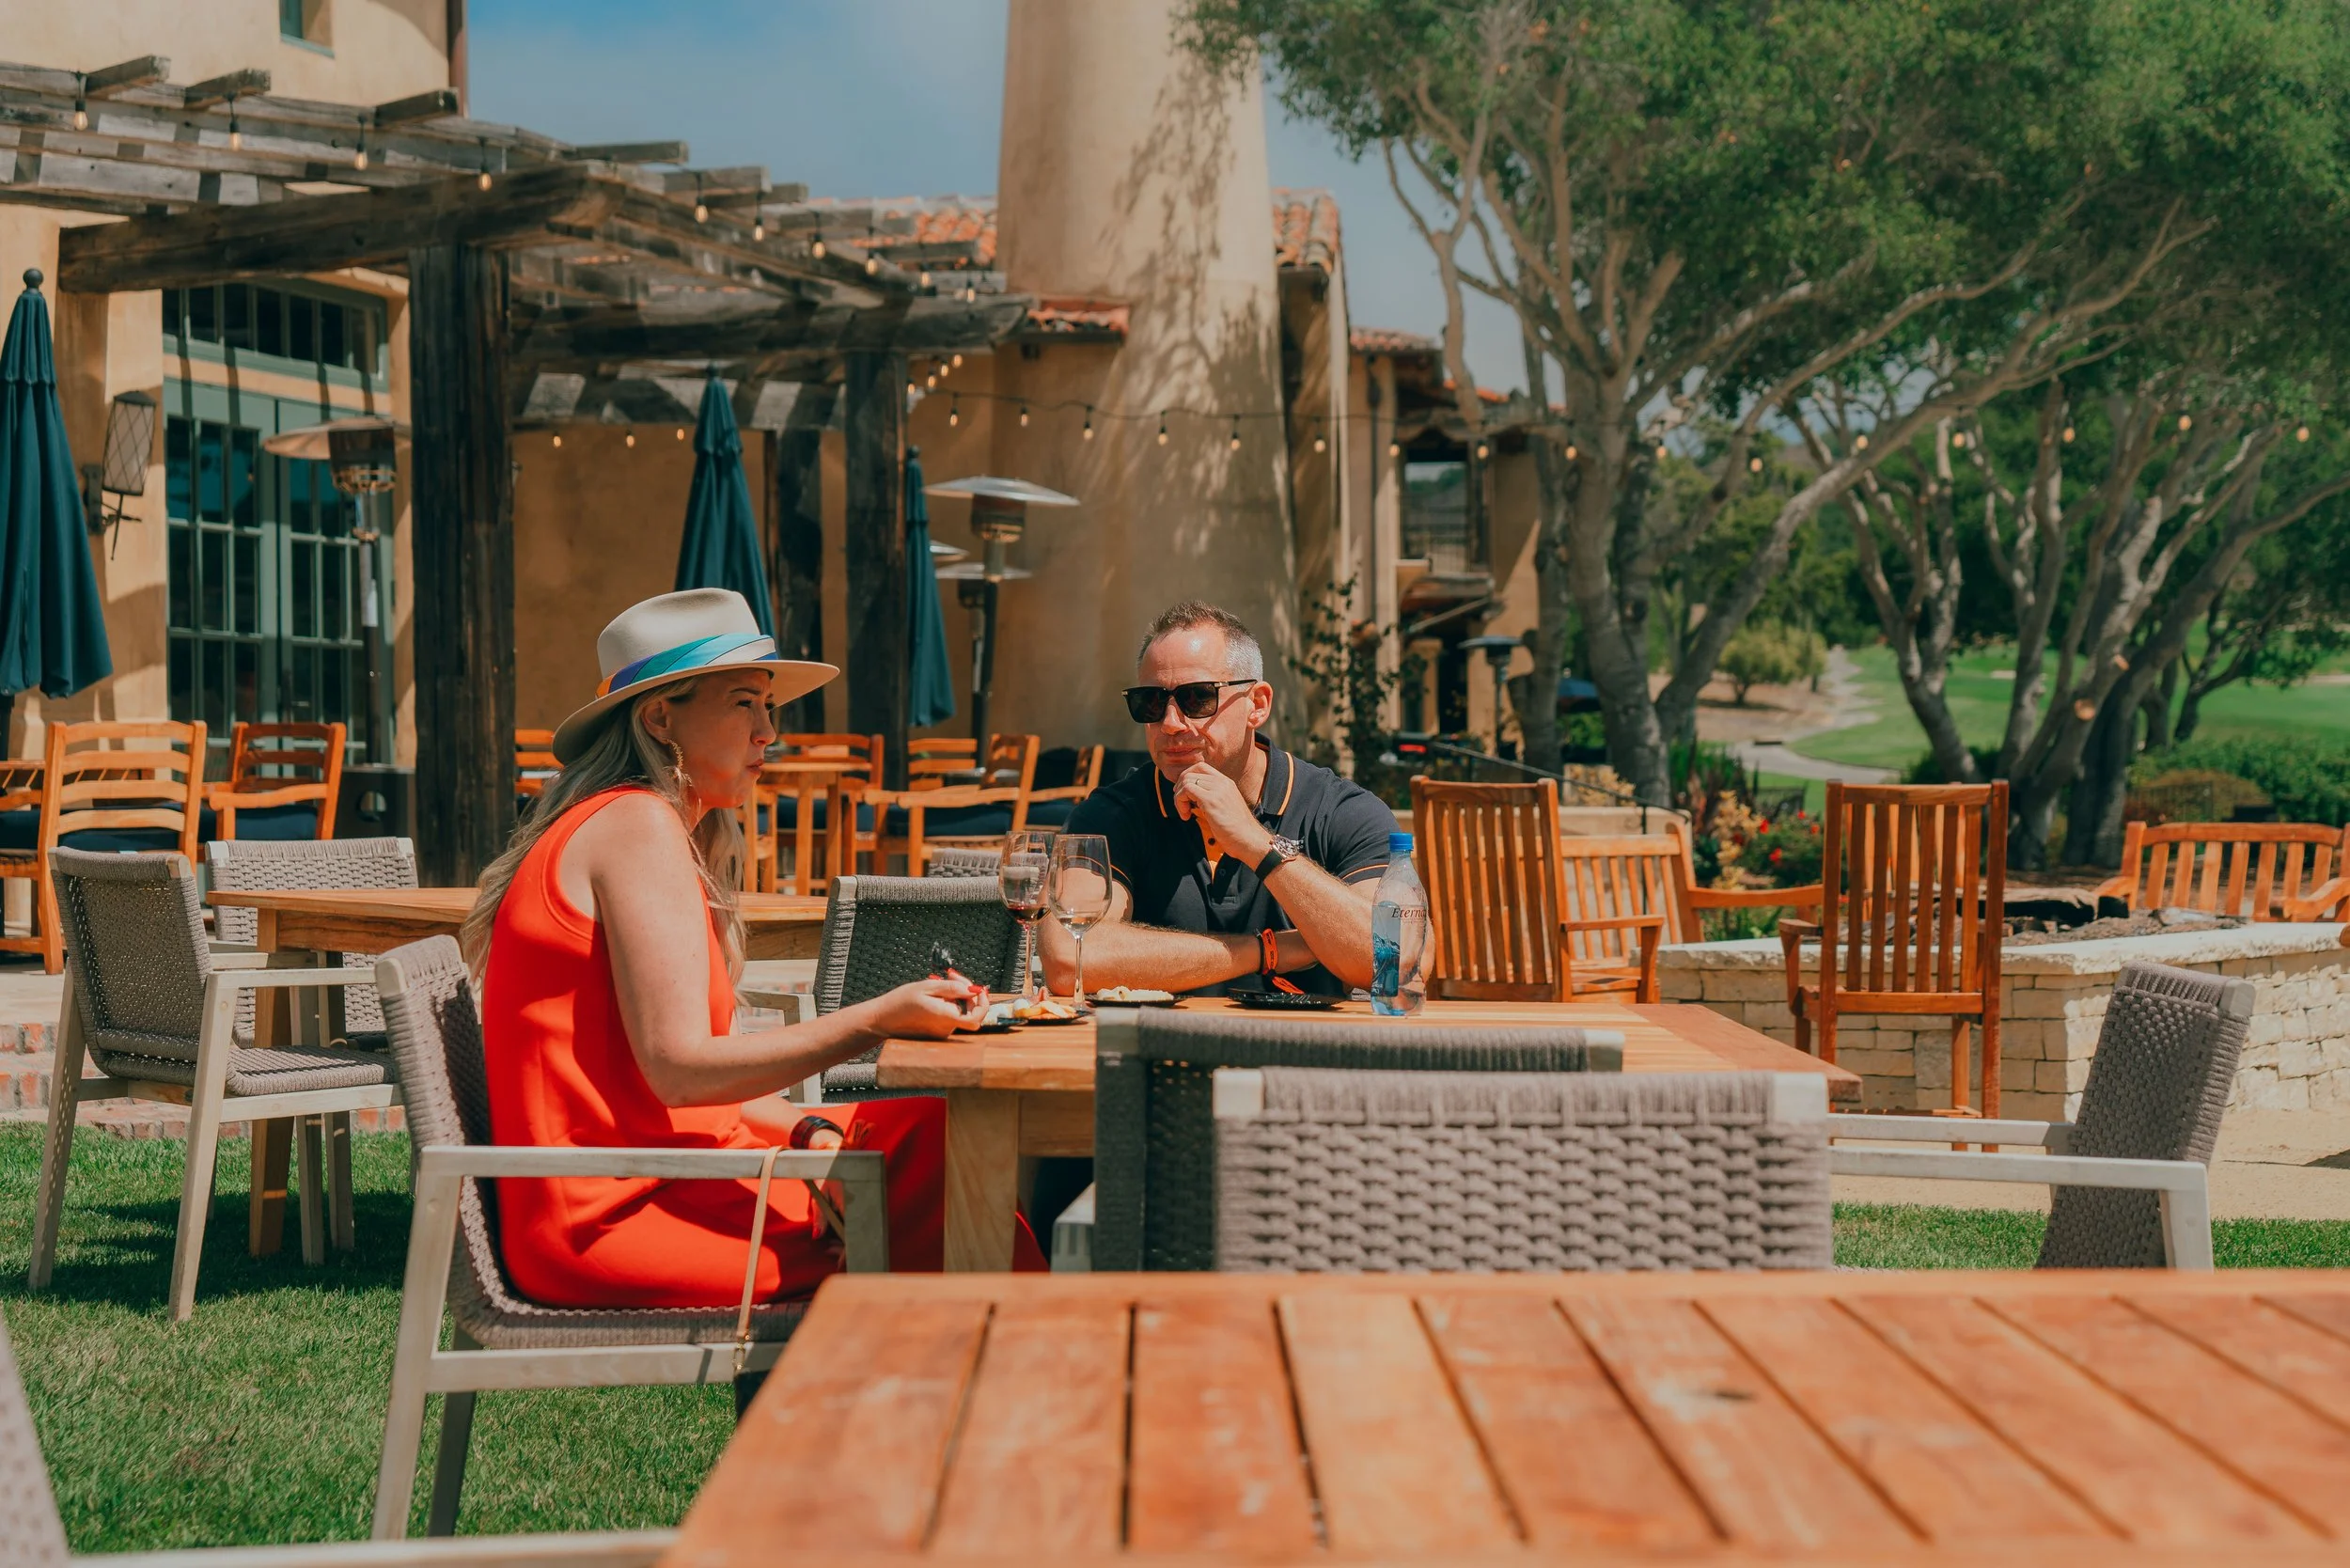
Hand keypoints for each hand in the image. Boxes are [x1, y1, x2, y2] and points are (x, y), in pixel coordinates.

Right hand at [866, 977, 986, 1039]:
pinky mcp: (937, 1031)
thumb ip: (952, 988)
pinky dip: (948, 1002)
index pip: (976, 1018)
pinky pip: (950, 1015)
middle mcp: (946, 1028)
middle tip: (951, 975)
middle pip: (969, 1010)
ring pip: (960, 1011)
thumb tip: (974, 990)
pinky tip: (934, 993)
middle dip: (966, 990)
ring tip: (939, 980)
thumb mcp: (926, 987)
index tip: (978, 989)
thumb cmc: (900, 1002)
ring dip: (955, 994)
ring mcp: (942, 1032)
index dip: (983, 1003)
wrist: (881, 1019)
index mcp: (944, 1017)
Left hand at [1173, 763, 1271, 864]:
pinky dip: (1180, 802)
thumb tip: (1190, 798)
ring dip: (1178, 797)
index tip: (1185, 794)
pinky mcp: (1211, 800)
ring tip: (1185, 812)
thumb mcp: (1224, 807)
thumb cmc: (1236, 829)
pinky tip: (1186, 815)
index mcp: (1226, 782)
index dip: (1187, 778)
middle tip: (1181, 804)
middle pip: (1190, 772)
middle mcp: (1222, 782)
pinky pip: (1186, 790)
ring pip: (1186, 781)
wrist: (1249, 839)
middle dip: (1179, 788)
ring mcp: (1217, 790)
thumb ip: (1211, 797)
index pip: (1201, 767)